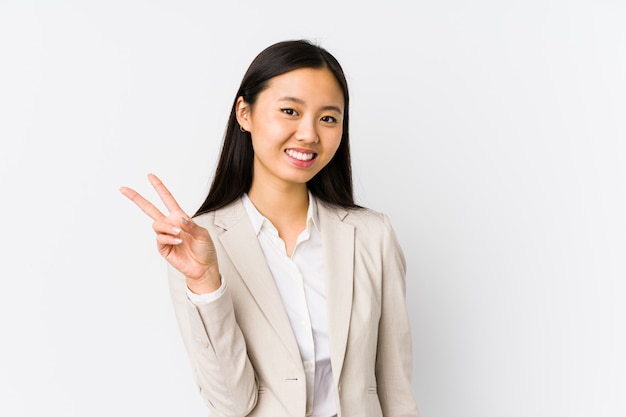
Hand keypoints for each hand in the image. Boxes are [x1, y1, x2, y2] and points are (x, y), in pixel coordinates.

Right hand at [120, 173, 219, 292]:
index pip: (167, 199)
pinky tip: (178, 242)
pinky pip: (160, 239)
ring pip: (156, 225)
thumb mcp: (203, 234)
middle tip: (123, 189)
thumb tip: (179, 218)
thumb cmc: (205, 250)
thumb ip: (191, 225)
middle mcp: (170, 224)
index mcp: (180, 217)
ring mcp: (165, 236)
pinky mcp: (163, 248)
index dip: (159, 187)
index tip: (150, 176)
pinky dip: (169, 239)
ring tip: (178, 234)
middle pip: (149, 209)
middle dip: (137, 198)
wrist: (203, 268)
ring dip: (167, 227)